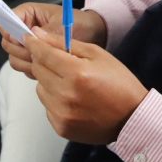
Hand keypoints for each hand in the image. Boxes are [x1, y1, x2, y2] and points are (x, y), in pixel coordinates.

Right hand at [0, 2, 106, 77]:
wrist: (93, 34)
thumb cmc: (80, 23)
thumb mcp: (63, 25)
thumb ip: (45, 32)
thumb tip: (31, 37)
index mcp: (29, 13)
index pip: (7, 21)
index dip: (11, 32)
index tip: (23, 40)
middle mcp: (25, 29)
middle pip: (8, 43)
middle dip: (22, 51)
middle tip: (38, 53)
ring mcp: (28, 45)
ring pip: (15, 58)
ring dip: (27, 62)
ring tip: (46, 61)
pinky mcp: (34, 57)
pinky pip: (25, 67)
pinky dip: (34, 70)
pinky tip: (48, 68)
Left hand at [25, 28, 147, 143]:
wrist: (132, 118)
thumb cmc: (119, 83)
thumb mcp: (97, 54)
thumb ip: (65, 44)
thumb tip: (38, 35)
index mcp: (77, 73)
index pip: (43, 53)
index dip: (34, 43)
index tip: (29, 38)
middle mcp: (65, 94)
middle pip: (38, 70)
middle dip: (44, 61)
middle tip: (60, 61)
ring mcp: (62, 113)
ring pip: (40, 89)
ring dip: (49, 82)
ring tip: (71, 84)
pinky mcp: (61, 127)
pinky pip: (47, 106)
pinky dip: (55, 100)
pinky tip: (74, 100)